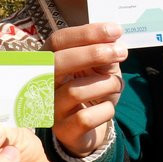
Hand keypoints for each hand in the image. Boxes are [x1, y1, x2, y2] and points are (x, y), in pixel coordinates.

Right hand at [44, 23, 126, 156]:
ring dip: (106, 84)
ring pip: (74, 91)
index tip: (115, 31)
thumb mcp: (99, 67)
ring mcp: (49, 108)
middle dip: (93, 54)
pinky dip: (105, 110)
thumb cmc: (91, 89)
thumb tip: (112, 39)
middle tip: (121, 52)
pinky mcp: (62, 130)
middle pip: (57, 62)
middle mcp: (41, 83)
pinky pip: (85, 118)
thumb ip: (103, 52)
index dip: (87, 33)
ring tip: (118, 85)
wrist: (88, 127)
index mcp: (47, 60)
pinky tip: (108, 107)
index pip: (58, 40)